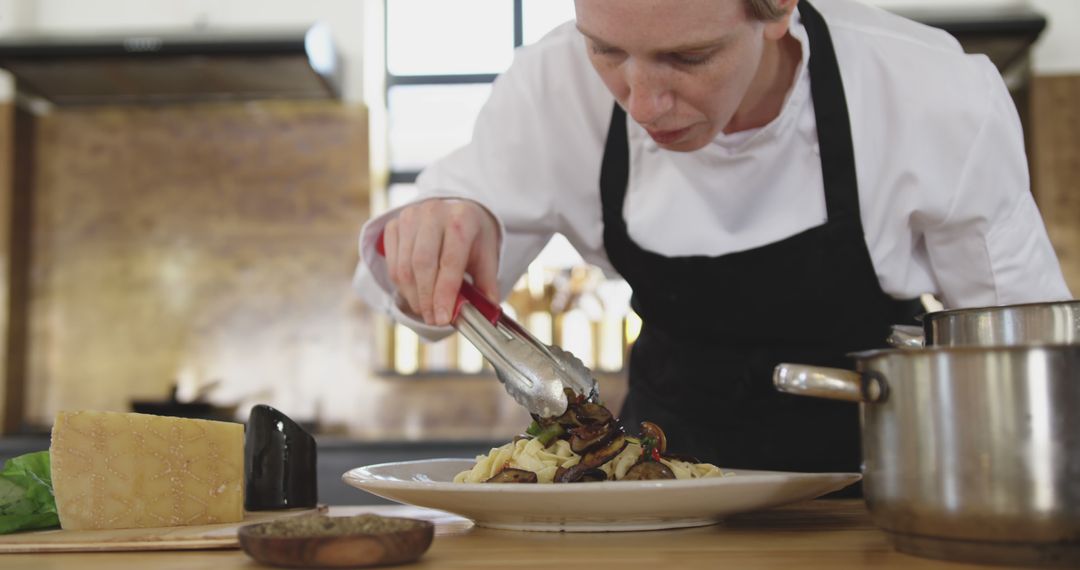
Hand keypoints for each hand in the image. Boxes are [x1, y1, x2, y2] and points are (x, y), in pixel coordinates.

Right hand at [382, 199, 499, 325]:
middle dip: (426, 299)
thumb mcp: (486, 256)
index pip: (450, 261)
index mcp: (462, 218)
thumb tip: (487, 314)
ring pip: (404, 266)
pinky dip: (401, 284)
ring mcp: (410, 216)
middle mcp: (433, 212)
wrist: (454, 209)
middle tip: (433, 319)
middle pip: (422, 264)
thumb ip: (486, 284)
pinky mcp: (394, 224)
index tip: (443, 318)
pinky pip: (392, 262)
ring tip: (424, 310)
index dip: (444, 293)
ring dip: (413, 295)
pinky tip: (413, 294)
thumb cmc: (472, 236)